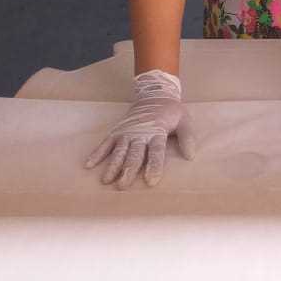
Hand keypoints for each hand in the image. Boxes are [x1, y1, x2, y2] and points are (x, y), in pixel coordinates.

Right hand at [85, 69, 196, 188]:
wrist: (154, 94)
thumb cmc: (171, 111)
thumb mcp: (184, 120)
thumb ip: (187, 137)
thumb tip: (191, 156)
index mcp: (157, 132)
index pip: (156, 151)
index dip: (154, 166)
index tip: (151, 181)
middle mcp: (140, 134)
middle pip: (134, 154)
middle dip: (128, 170)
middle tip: (122, 186)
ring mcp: (126, 132)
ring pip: (118, 151)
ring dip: (112, 165)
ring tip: (106, 180)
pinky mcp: (116, 131)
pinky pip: (105, 143)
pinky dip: (97, 153)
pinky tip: (89, 165)